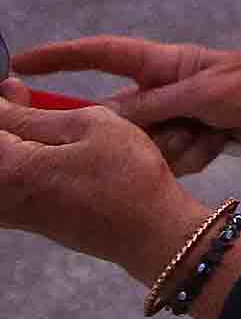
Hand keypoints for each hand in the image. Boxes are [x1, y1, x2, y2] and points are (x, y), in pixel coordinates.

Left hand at [0, 98, 203, 280]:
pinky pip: (10, 181)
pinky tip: (55, 154)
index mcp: (10, 168)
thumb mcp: (90, 124)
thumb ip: (34, 112)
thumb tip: (4, 96)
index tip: (18, 88)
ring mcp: (10, 211)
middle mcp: (0, 194)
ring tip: (50, 129)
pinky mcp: (24, 219)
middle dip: (12, 123)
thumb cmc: (129, 177)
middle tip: (34, 104)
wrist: (148, 230)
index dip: (5, 100)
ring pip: (5, 162)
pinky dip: (26, 162)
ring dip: (20, 142)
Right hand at [11, 36, 240, 178]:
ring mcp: (176, 117)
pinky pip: (171, 159)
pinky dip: (196, 154)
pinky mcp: (191, 140)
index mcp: (163, 64)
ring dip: (180, 146)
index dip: (59, 59)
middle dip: (143, 134)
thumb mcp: (201, 93)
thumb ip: (151, 107)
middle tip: (184, 125)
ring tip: (214, 129)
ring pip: (145, 146)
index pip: (100, 55)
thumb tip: (102, 117)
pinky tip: (222, 141)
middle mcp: (162, 89)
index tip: (17, 65)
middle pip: (118, 119)